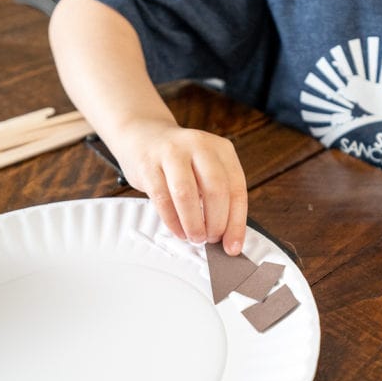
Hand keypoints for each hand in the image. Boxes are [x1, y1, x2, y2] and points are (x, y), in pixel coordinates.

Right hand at [113, 119, 247, 252]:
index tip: (233, 246)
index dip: (236, 222)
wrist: (144, 135)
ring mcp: (172, 153)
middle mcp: (199, 146)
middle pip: (215, 190)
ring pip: (186, 194)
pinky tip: (178, 230)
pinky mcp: (149, 164)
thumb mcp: (206, 168)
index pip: (237, 189)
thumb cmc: (180, 159)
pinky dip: (172, 221)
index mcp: (221, 149)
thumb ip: (219, 196)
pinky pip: (162, 198)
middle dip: (216, 223)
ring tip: (196, 237)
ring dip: (193, 223)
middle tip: (212, 239)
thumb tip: (228, 236)